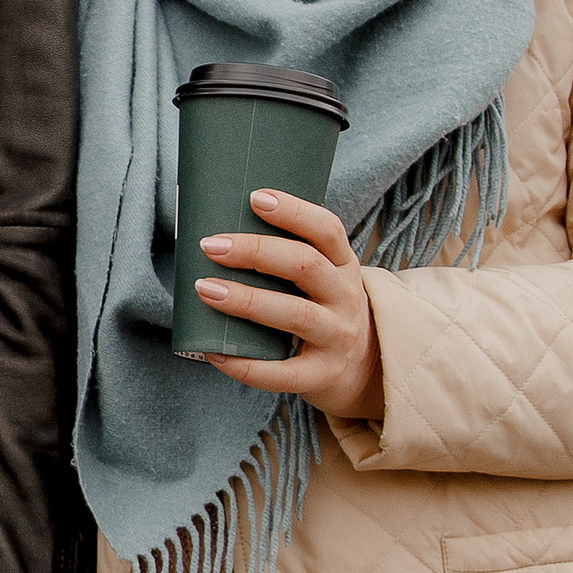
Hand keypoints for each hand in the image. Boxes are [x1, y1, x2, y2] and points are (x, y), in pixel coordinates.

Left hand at [195, 187, 385, 422]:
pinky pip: (283, 373)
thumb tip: (221, 236)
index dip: (293, 212)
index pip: (327, 230)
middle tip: (211, 246)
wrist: (366, 369)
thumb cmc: (325, 312)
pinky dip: (246, 365)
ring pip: (295, 314)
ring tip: (206, 289)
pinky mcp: (322, 375)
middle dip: (255, 251)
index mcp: (343, 265)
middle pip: (305, 266)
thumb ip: (289, 258)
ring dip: (247, 300)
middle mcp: (345, 298)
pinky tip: (214, 352)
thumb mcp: (325, 278)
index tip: (255, 198)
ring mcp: (336, 337)